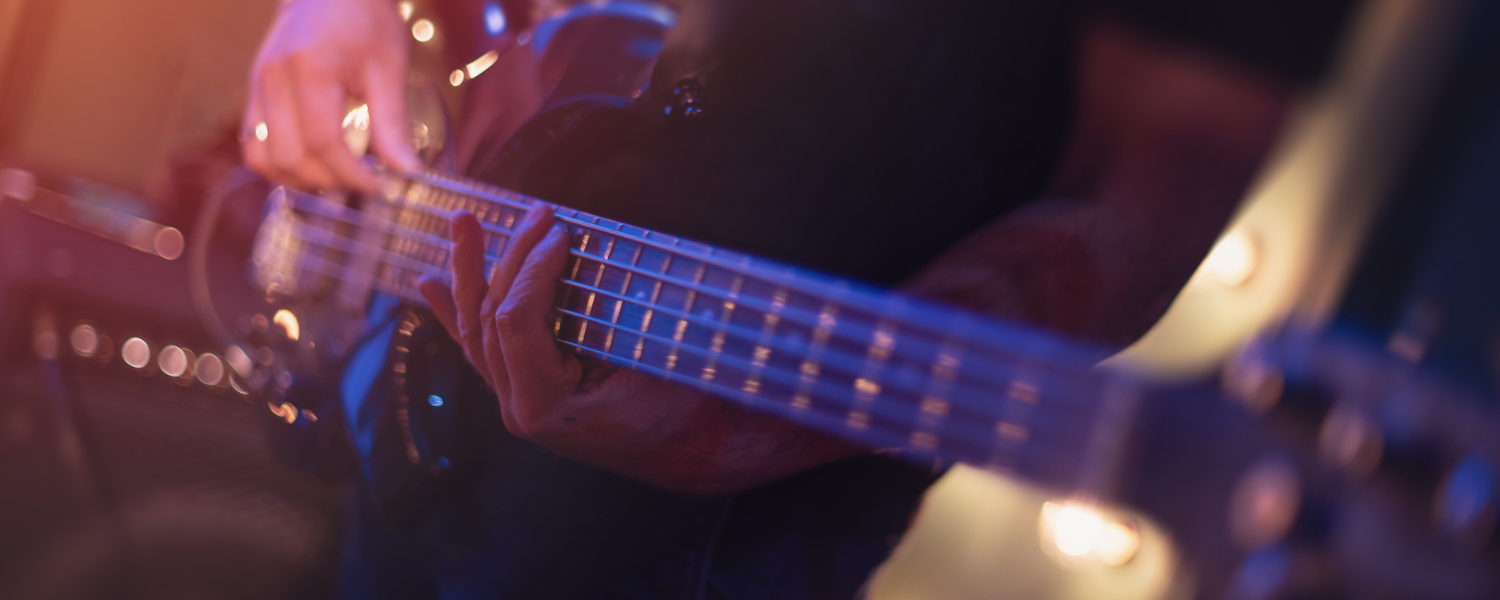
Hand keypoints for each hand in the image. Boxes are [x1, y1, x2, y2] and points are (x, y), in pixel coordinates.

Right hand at [243, 0, 420, 192]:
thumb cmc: (364, 19)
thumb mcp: (388, 68)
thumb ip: (393, 123)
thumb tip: (408, 173)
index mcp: (310, 69)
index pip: (323, 141)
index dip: (351, 173)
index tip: (378, 186)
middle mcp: (273, 79)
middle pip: (290, 155)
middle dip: (328, 180)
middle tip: (362, 184)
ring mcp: (256, 86)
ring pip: (262, 158)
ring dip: (299, 180)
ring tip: (337, 178)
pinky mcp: (252, 93)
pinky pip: (253, 145)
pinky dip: (280, 165)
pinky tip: (313, 166)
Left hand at [418, 210, 859, 493]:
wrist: (698, 454)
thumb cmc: (684, 409)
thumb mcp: (653, 359)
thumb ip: (612, 316)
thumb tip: (581, 252)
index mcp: (544, 405)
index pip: (515, 321)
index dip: (534, 268)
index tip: (563, 232)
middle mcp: (519, 409)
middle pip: (492, 318)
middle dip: (511, 257)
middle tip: (538, 213)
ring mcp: (518, 405)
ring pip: (477, 331)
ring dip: (469, 272)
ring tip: (463, 223)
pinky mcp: (527, 396)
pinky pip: (482, 350)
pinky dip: (457, 313)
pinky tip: (432, 284)